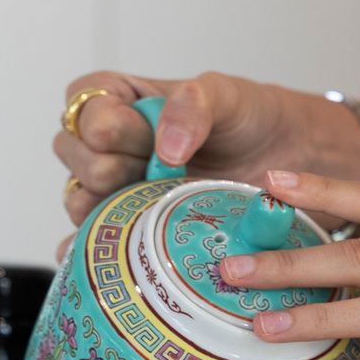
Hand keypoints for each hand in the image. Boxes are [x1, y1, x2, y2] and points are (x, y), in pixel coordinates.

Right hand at [54, 72, 359, 225]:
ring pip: (79, 200)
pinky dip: (94, 255)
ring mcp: (117, 188)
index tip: (144, 137)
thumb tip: (164, 149)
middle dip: (110, 166)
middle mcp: (110, 143)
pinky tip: (107, 265)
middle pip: (73, 156)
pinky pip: (93, 244)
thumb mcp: (226, 95)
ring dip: (107, 209)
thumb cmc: (250, 118)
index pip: (82, 107)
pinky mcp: (131, 227)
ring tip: (148, 211)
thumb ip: (192, 106)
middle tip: (159, 173)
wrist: (286, 162)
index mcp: (120, 98)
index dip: (105, 124)